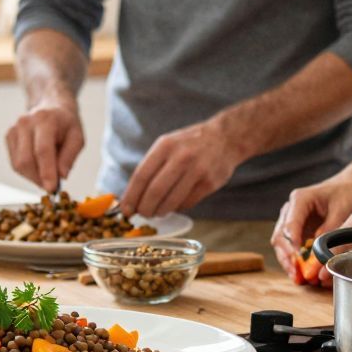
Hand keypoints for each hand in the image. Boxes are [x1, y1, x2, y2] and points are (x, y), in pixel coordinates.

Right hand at [5, 100, 84, 192]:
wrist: (51, 106)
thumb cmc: (66, 124)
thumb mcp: (77, 137)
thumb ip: (70, 156)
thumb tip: (61, 176)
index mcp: (45, 120)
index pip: (42, 150)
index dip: (46, 172)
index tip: (51, 189)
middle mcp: (25, 123)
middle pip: (26, 160)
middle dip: (39, 178)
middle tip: (52, 185)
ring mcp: (14, 129)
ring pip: (18, 164)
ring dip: (33, 176)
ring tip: (47, 174)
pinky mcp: (9, 136)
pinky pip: (14, 162)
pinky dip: (27, 171)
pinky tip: (38, 166)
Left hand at [123, 119, 241, 218]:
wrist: (226, 137)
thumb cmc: (190, 143)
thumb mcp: (168, 144)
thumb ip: (151, 166)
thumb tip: (132, 195)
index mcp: (165, 146)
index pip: (141, 176)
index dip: (131, 196)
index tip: (125, 209)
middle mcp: (181, 157)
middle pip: (154, 192)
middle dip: (144, 208)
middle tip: (142, 213)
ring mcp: (197, 170)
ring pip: (171, 201)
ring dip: (160, 211)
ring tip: (157, 211)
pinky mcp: (209, 183)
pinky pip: (187, 203)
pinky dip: (177, 208)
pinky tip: (175, 204)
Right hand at [271, 174, 351, 284]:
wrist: (348, 186)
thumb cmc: (345, 193)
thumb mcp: (342, 209)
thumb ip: (330, 229)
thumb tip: (319, 251)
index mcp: (300, 199)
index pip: (289, 225)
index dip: (291, 244)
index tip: (298, 260)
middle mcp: (291, 210)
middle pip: (280, 237)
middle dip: (287, 258)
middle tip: (297, 274)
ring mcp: (292, 220)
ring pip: (282, 245)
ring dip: (289, 262)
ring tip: (299, 279)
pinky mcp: (298, 230)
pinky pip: (292, 248)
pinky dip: (296, 261)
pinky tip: (302, 274)